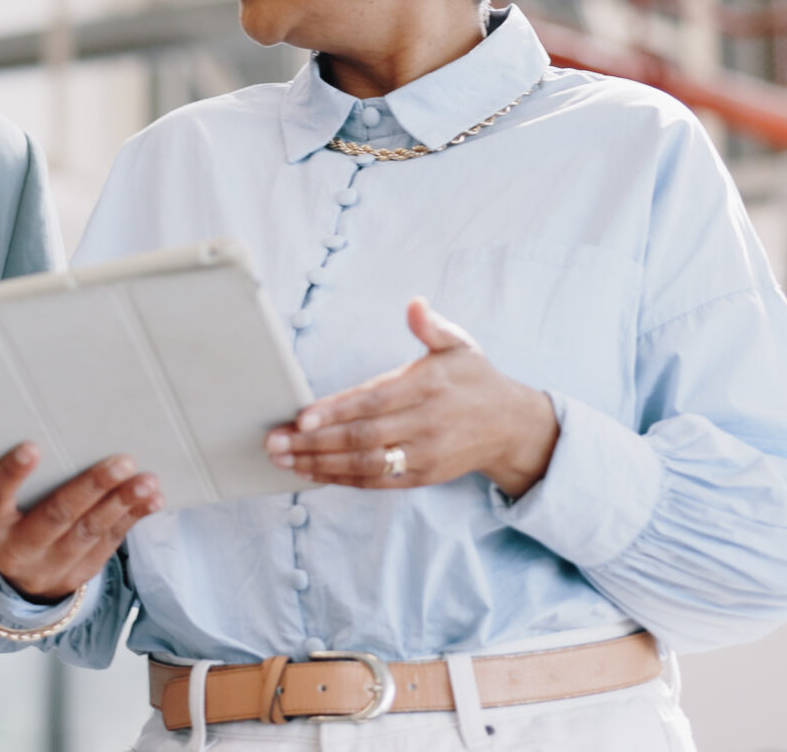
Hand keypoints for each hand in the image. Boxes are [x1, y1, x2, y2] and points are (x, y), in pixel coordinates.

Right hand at [0, 444, 161, 603]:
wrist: (19, 577)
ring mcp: (50, 567)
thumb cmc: (13, 519)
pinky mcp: (79, 574)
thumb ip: (21, 477)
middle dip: (92, 487)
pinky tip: (152, 500)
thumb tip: (67, 434)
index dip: (12, 473)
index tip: (33, 447)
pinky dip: (132, 519)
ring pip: (89, 532)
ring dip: (122, 503)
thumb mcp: (3, 502)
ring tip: (147, 481)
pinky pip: (108, 544)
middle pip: (56, 515)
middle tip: (122, 462)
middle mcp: (17, 549)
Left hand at [266, 298, 558, 496]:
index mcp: (429, 387)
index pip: (374, 401)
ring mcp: (424, 455)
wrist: (512, 427)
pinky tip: (313, 473)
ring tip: (284, 459)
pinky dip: (342, 480)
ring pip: (365, 465)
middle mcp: (426, 424)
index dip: (337, 410)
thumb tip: (414, 303)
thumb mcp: (460, 344)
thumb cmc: (475, 380)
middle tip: (275, 441)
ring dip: (320, 464)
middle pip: (362, 437)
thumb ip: (432, 326)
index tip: (302, 417)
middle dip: (314, 442)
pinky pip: (377, 482)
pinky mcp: (423, 477)